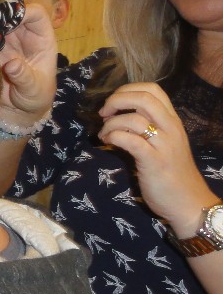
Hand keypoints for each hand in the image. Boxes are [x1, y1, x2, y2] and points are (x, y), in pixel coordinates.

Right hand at [0, 4, 57, 123]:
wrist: (17, 109)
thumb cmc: (34, 97)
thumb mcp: (33, 90)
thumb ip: (24, 78)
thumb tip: (13, 65)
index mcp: (41, 40)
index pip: (37, 14)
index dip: (24, 10)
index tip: (6, 17)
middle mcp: (23, 35)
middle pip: (13, 13)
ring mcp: (5, 40)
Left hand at [98, 83, 217, 233]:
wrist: (189, 203)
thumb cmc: (172, 174)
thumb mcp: (163, 144)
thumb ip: (147, 128)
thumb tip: (117, 117)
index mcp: (172, 121)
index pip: (153, 90)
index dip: (127, 90)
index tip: (113, 103)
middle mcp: (171, 128)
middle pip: (144, 98)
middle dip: (116, 100)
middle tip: (104, 113)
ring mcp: (164, 144)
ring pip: (135, 118)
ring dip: (111, 123)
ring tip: (104, 135)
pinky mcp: (155, 162)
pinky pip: (131, 140)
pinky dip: (114, 137)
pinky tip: (108, 143)